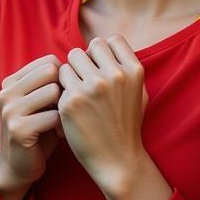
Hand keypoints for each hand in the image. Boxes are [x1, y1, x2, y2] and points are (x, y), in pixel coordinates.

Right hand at [0, 54, 62, 199]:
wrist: (18, 167)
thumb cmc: (38, 130)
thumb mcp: (42, 102)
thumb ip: (53, 83)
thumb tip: (81, 63)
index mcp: (12, 81)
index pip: (49, 61)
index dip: (64, 77)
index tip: (65, 96)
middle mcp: (7, 92)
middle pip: (51, 71)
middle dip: (65, 89)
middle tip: (68, 108)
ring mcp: (10, 110)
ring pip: (53, 91)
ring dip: (65, 107)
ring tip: (66, 121)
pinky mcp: (18, 129)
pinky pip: (53, 116)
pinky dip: (64, 125)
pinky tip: (62, 134)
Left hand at [58, 36, 148, 196]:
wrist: (117, 160)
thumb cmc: (127, 125)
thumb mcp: (140, 92)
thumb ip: (127, 67)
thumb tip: (110, 45)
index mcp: (133, 71)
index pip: (111, 40)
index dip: (103, 53)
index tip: (100, 68)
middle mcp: (114, 76)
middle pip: (87, 47)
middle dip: (85, 61)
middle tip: (86, 81)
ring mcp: (91, 88)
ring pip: (70, 60)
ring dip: (72, 73)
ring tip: (78, 92)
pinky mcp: (71, 101)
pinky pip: (59, 80)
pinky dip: (63, 90)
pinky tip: (71, 106)